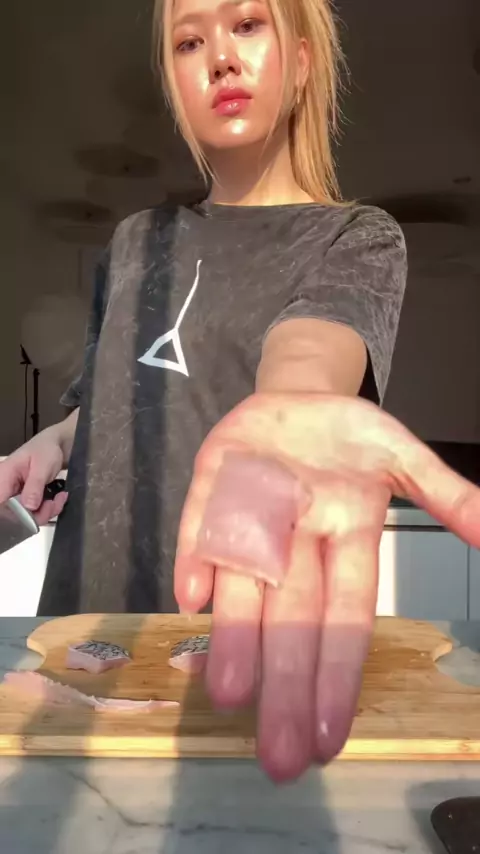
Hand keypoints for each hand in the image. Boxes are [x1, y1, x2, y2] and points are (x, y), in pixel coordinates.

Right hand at [0, 428, 67, 524]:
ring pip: (26, 517)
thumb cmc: (45, 450)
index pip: (0, 503)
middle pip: (13, 515)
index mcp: (3, 478)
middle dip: (36, 514)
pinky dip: (48, 509)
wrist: (55, 446)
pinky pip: (35, 512)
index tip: (34, 514)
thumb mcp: (42, 465)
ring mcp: (16, 496)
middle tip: (53, 503)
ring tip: (59, 498)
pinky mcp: (26, 500)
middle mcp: (6, 489)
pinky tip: (58, 498)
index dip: (12, 516)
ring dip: (46, 512)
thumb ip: (34, 485)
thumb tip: (29, 506)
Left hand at [175, 393, 479, 781]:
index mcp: (347, 537)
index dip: (336, 674)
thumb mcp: (402, 454)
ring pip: (242, 583)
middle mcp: (296, 540)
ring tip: (230, 694)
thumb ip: (444, 493)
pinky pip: (201, 523)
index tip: (328, 738)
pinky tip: (191, 596)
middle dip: (285, 683)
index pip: (344, 617)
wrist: (298, 396)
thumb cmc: (350, 437)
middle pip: (291, 617)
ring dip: (234, 634)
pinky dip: (194, 554)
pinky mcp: (212, 485)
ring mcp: (250, 514)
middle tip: (277, 758)